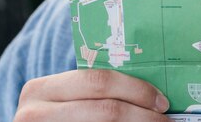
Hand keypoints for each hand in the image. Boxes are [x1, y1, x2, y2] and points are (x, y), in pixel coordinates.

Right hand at [15, 69, 169, 121]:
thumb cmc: (58, 114)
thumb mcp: (68, 97)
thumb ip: (96, 90)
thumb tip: (152, 93)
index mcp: (41, 89)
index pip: (98, 82)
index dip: (136, 90)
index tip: (162, 101)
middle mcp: (34, 113)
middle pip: (106, 111)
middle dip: (143, 115)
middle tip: (166, 120)